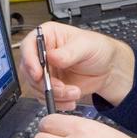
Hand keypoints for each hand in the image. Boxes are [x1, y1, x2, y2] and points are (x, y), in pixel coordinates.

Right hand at [19, 23, 135, 108]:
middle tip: (60, 87)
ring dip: (54, 94)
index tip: (37, 74)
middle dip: (44, 83)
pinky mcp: (50, 86)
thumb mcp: (86, 46)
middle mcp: (43, 53)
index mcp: (48, 35)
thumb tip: (52, 56)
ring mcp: (45, 71)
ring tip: (73, 92)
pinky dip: (57, 102)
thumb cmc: (98, 49)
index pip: (28, 45)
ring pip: (36, 86)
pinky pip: (44, 97)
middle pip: (28, 69)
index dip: (29, 60)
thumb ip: (69, 52)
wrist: (107, 69)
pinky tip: (71, 99)